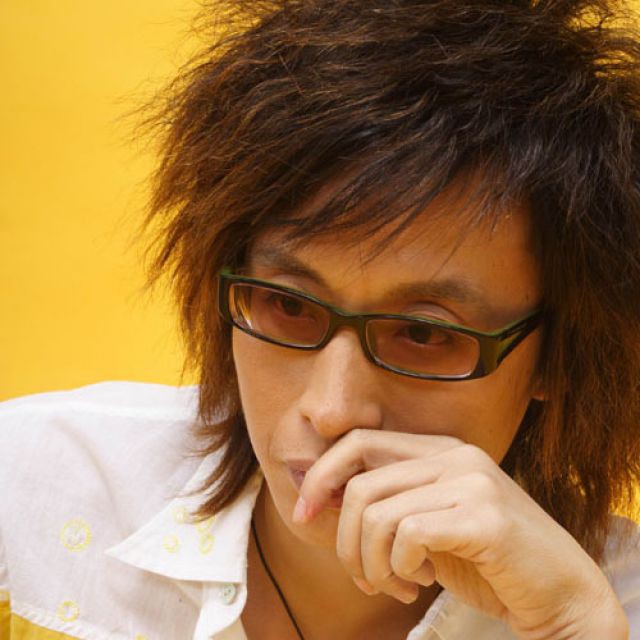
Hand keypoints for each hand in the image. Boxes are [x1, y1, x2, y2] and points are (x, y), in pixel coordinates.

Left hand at [294, 429, 627, 638]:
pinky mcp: (485, 517)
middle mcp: (454, 455)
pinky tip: (419, 582)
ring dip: (370, 564)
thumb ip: (384, 505)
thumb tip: (313, 499)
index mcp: (439, 448)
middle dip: (341, 539)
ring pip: (376, 515)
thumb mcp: (425, 525)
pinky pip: (407, 536)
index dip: (322, 476)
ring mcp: (472, 481)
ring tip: (393, 584)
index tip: (302, 514)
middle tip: (358, 575)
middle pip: (359, 484)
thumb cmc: (484, 560)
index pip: (358, 441)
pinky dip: (398, 568)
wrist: (559, 591)